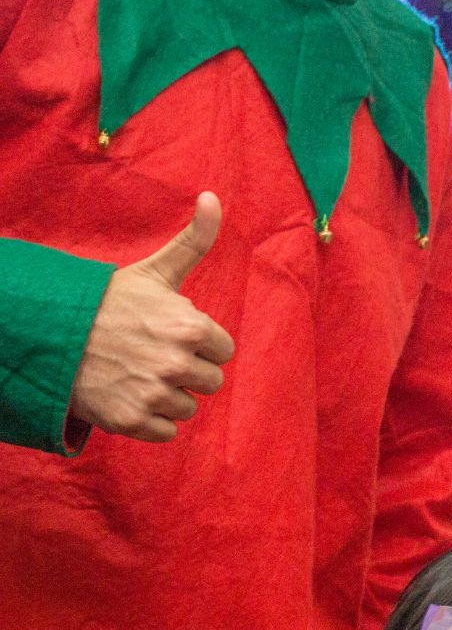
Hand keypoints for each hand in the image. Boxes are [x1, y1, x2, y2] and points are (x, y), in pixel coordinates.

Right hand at [68, 193, 235, 442]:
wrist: (51, 333)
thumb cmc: (109, 301)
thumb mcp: (155, 270)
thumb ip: (194, 240)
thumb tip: (213, 197)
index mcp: (191, 328)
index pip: (222, 351)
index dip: (199, 343)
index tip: (171, 334)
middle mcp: (175, 363)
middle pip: (209, 382)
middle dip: (186, 370)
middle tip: (152, 354)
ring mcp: (152, 394)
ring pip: (187, 407)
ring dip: (168, 395)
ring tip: (137, 372)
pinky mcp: (130, 421)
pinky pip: (166, 432)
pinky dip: (150, 419)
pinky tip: (129, 394)